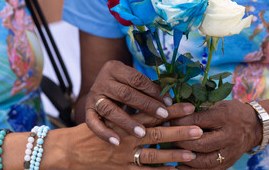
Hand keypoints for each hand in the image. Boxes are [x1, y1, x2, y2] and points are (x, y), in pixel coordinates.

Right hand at [65, 105, 202, 169]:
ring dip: (173, 154)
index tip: (189, 106)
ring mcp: (125, 155)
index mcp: (126, 121)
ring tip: (192, 153)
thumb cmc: (91, 131)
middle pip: (157, 133)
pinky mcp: (121, 169)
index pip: (152, 113)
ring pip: (153, 154)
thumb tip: (151, 105)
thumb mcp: (109, 116)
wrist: (70, 150)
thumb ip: (129, 113)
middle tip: (198, 129)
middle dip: (178, 131)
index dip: (171, 110)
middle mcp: (128, 137)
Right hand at [85, 60, 181, 143]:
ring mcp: (94, 96)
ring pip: (110, 109)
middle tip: (163, 116)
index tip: (168, 102)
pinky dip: (104, 133)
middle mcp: (103, 81)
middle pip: (125, 93)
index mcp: (115, 68)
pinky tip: (117, 142)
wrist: (98, 89)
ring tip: (142, 133)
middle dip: (146, 105)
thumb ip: (146, 87)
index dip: (153, 91)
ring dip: (127, 122)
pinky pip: (93, 123)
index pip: (137, 79)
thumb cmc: (123, 86)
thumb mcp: (132, 82)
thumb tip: (169, 100)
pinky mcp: (86, 110)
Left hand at [171, 100, 261, 168]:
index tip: (167, 121)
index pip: (198, 121)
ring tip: (171, 155)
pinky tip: (180, 166)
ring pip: (204, 161)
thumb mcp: (218, 104)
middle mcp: (229, 136)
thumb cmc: (231, 112)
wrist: (254, 126)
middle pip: (201, 143)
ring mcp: (230, 153)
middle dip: (181, 141)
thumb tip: (174, 111)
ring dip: (185, 159)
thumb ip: (199, 109)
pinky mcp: (228, 163)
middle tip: (167, 138)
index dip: (181, 122)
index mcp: (225, 117)